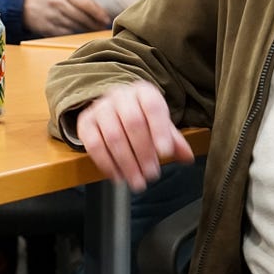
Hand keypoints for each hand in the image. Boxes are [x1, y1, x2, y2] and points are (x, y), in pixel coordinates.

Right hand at [24, 0, 109, 36]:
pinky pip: (64, 33)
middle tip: (103, 26)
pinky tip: (80, 34)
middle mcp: (56, 3)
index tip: (105, 18)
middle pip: (81, 16)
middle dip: (94, 23)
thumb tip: (95, 6)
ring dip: (86, 30)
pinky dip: (74, 34)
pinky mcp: (45, 27)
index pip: (84, 2)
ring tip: (94, 30)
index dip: (97, 12)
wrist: (20, 1)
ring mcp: (50, 16)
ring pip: (74, 26)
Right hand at [75, 81, 193, 191]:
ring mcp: (100, 108)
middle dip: (143, 153)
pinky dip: (106, 164)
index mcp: (143, 92)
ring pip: (113, 136)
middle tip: (152, 175)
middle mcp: (120, 96)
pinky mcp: (85, 122)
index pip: (153, 107)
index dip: (160, 130)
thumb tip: (187, 157)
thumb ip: (173, 140)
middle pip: (132, 123)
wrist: (114, 109)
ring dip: (126, 163)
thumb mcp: (160, 124)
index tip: (165, 152)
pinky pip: (94, 144)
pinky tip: (118, 177)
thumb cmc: (142, 117)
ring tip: (137, 181)